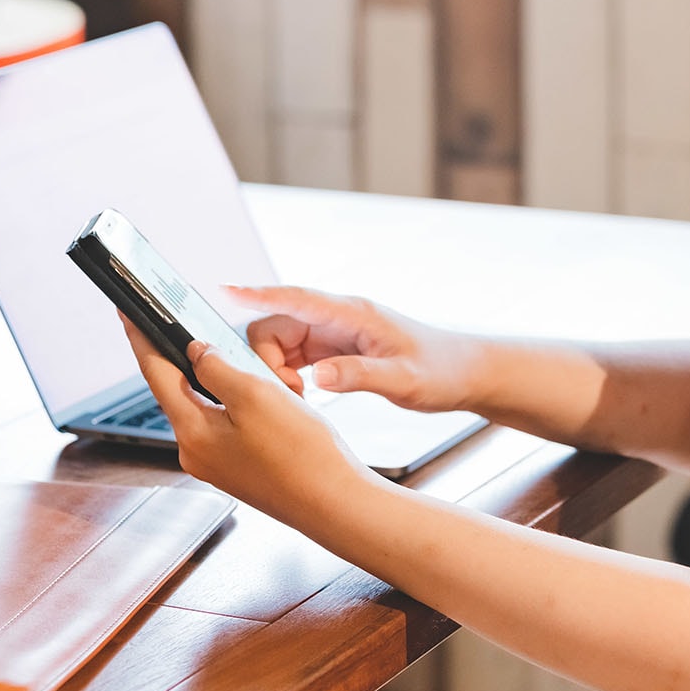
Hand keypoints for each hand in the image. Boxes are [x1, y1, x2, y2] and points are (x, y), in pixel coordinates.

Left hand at [118, 314, 369, 523]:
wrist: (335, 503)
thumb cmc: (301, 455)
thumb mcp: (256, 395)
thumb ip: (217, 367)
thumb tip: (195, 351)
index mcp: (193, 434)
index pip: (155, 374)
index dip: (141, 337)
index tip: (127, 312)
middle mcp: (197, 452)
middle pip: (177, 389)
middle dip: (179, 355)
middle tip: (176, 321)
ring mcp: (218, 462)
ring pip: (205, 404)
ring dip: (214, 376)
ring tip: (224, 350)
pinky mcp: (239, 466)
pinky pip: (225, 421)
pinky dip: (232, 398)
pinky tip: (254, 386)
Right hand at [227, 285, 483, 413]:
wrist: (464, 374)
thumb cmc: (440, 371)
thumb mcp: (404, 380)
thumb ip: (360, 377)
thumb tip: (317, 376)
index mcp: (352, 314)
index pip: (295, 297)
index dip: (257, 293)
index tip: (225, 291)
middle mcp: (338, 319)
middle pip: (277, 324)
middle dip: (265, 357)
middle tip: (289, 394)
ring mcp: (335, 334)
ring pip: (282, 343)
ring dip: (275, 370)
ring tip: (297, 400)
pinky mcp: (335, 351)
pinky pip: (295, 357)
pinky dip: (287, 376)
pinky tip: (301, 398)